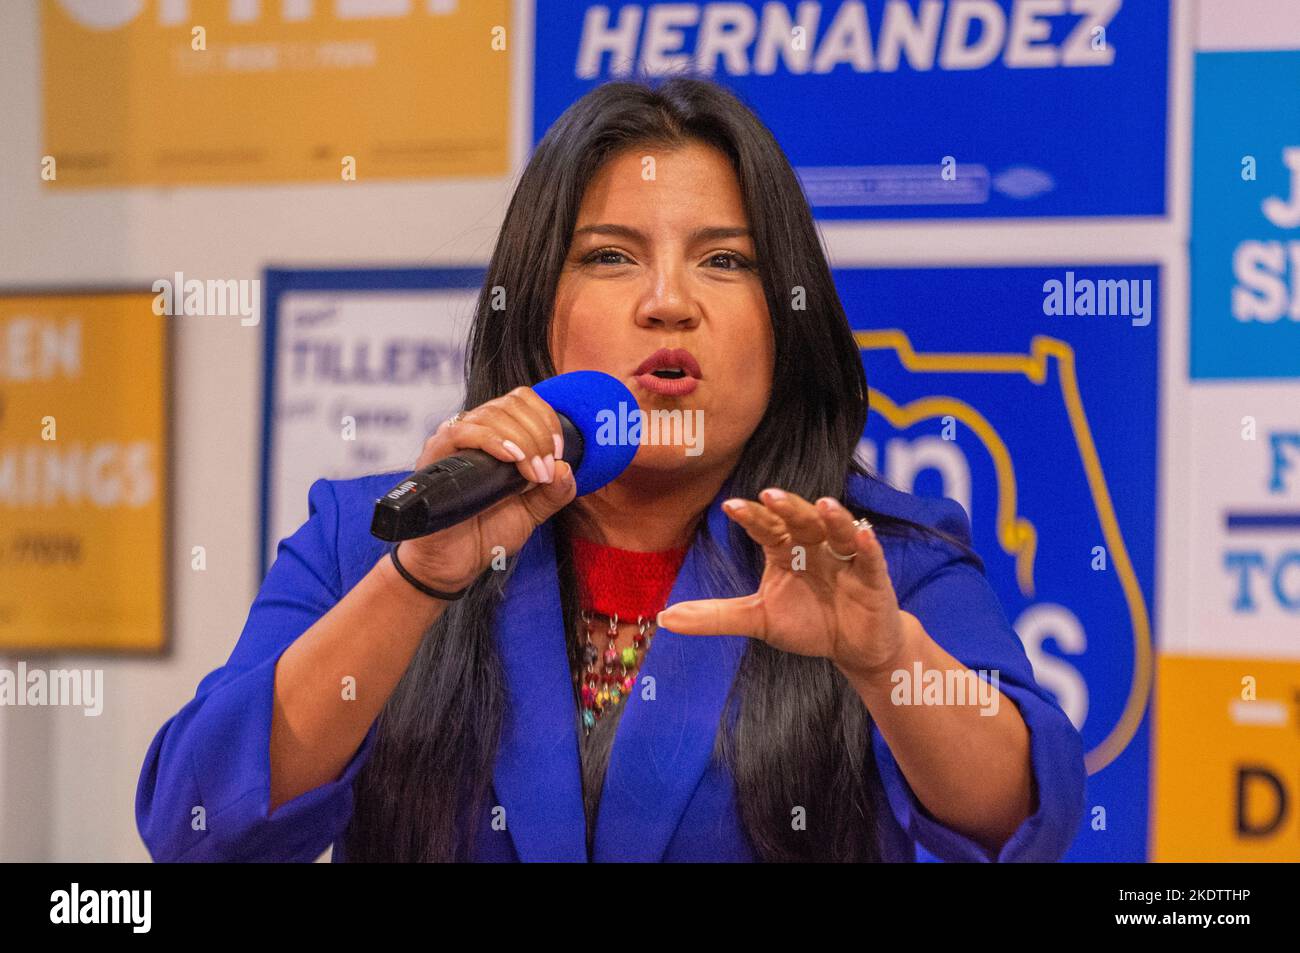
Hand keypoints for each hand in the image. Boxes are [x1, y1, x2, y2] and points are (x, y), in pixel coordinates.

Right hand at [395, 387, 576, 591]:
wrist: (456, 563)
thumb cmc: (487, 533)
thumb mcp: (532, 513)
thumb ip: (553, 493)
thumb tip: (566, 467)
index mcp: (497, 436)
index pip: (522, 400)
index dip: (546, 419)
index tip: (558, 452)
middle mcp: (473, 431)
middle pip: (510, 404)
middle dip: (538, 435)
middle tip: (544, 471)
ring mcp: (452, 442)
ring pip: (490, 414)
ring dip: (522, 441)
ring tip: (531, 473)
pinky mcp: (434, 456)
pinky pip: (460, 432)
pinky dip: (492, 441)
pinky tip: (511, 459)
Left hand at [657, 488, 913, 681]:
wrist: (854, 650)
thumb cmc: (808, 624)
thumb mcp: (758, 620)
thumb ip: (715, 616)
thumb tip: (665, 618)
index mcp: (785, 549)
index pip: (767, 527)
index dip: (752, 516)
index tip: (730, 506)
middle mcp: (814, 545)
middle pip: (800, 519)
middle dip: (787, 507)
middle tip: (769, 495)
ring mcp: (845, 557)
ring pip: (837, 529)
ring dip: (833, 516)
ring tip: (824, 505)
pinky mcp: (874, 575)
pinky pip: (870, 556)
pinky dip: (867, 543)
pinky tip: (862, 533)